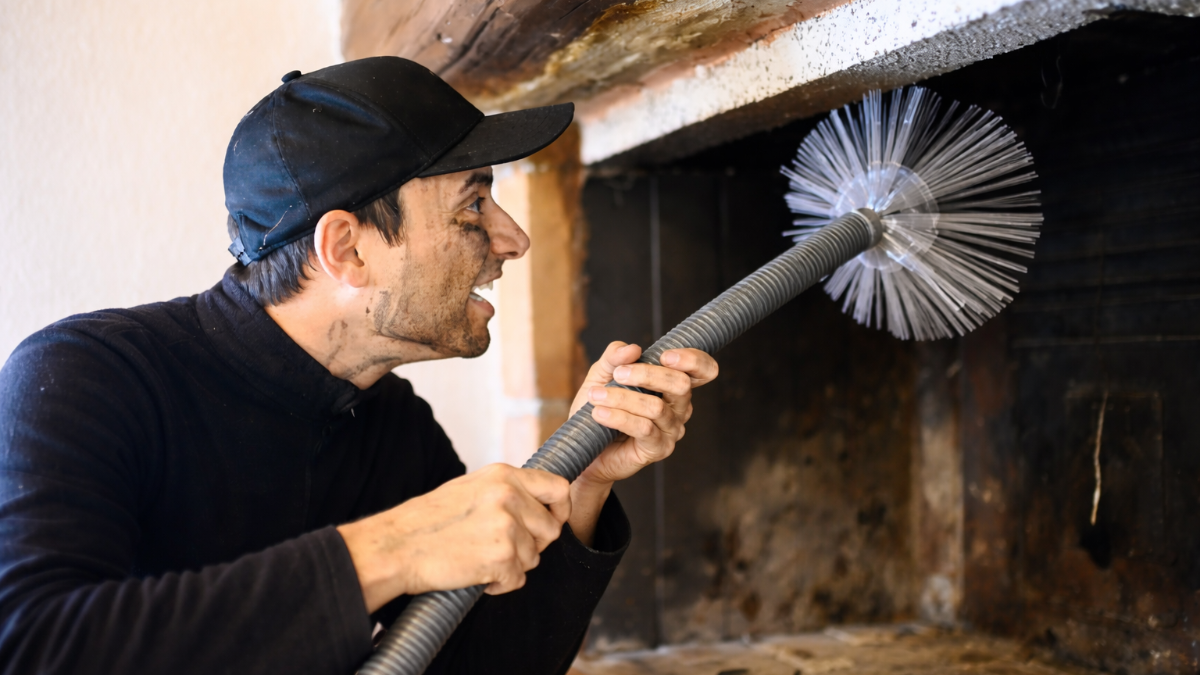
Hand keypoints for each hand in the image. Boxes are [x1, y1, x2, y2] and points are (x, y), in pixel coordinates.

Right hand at [336, 464, 570, 612]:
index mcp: (503, 475)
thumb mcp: (470, 487)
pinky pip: (517, 579)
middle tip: (504, 548)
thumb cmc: (427, 520)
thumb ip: (505, 490)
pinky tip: (476, 574)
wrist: (396, 546)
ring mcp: (507, 527)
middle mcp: (509, 497)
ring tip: (480, 558)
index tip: (551, 522)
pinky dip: (500, 584)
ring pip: (535, 557)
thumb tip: (538, 502)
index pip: (558, 488)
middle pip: (551, 529)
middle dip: (533, 544)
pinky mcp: (501, 557)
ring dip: (513, 565)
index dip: (561, 510)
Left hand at [572, 342, 718, 486]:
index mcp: (672, 385)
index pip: (702, 371)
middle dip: (648, 375)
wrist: (584, 445)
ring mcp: (671, 430)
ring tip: (596, 396)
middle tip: (618, 374)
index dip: (693, 360)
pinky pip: (644, 428)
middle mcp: (679, 407)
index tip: (665, 356)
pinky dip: (619, 417)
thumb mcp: (602, 374)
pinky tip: (599, 414)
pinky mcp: (659, 449)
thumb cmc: (599, 406)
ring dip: (623, 398)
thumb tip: (633, 349)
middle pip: (681, 385)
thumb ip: (615, 357)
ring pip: (656, 407)